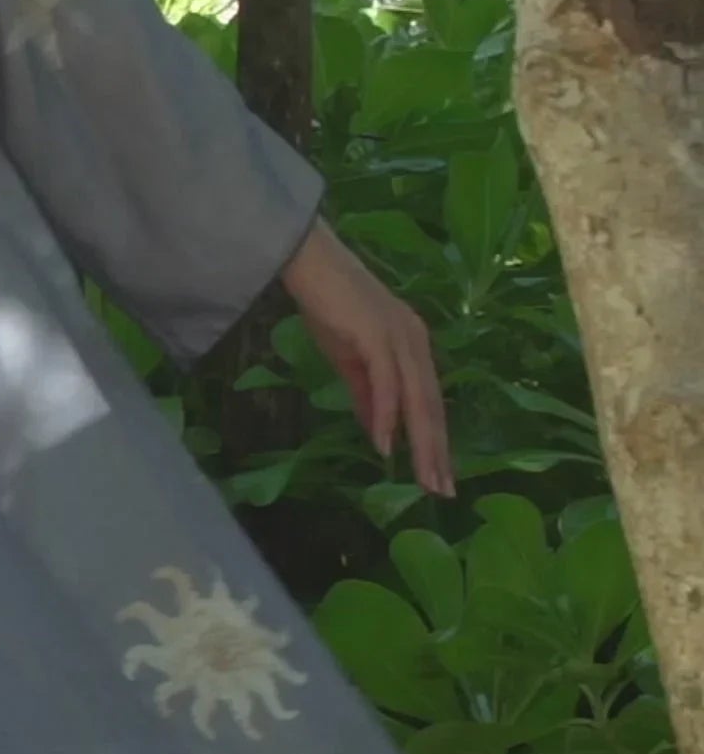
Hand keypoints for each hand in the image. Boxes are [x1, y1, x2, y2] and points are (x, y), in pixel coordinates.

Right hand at [279, 218, 451, 495]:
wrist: (310, 263)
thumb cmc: (329, 305)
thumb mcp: (350, 361)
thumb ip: (368, 396)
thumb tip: (380, 436)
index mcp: (414, 346)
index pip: (430, 401)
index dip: (435, 440)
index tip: (439, 475)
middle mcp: (416, 342)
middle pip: (431, 405)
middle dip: (438, 451)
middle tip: (444, 490)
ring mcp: (400, 337)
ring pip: (418, 400)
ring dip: (423, 444)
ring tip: (426, 479)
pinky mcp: (378, 335)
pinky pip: (388, 384)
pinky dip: (388, 416)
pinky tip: (387, 446)